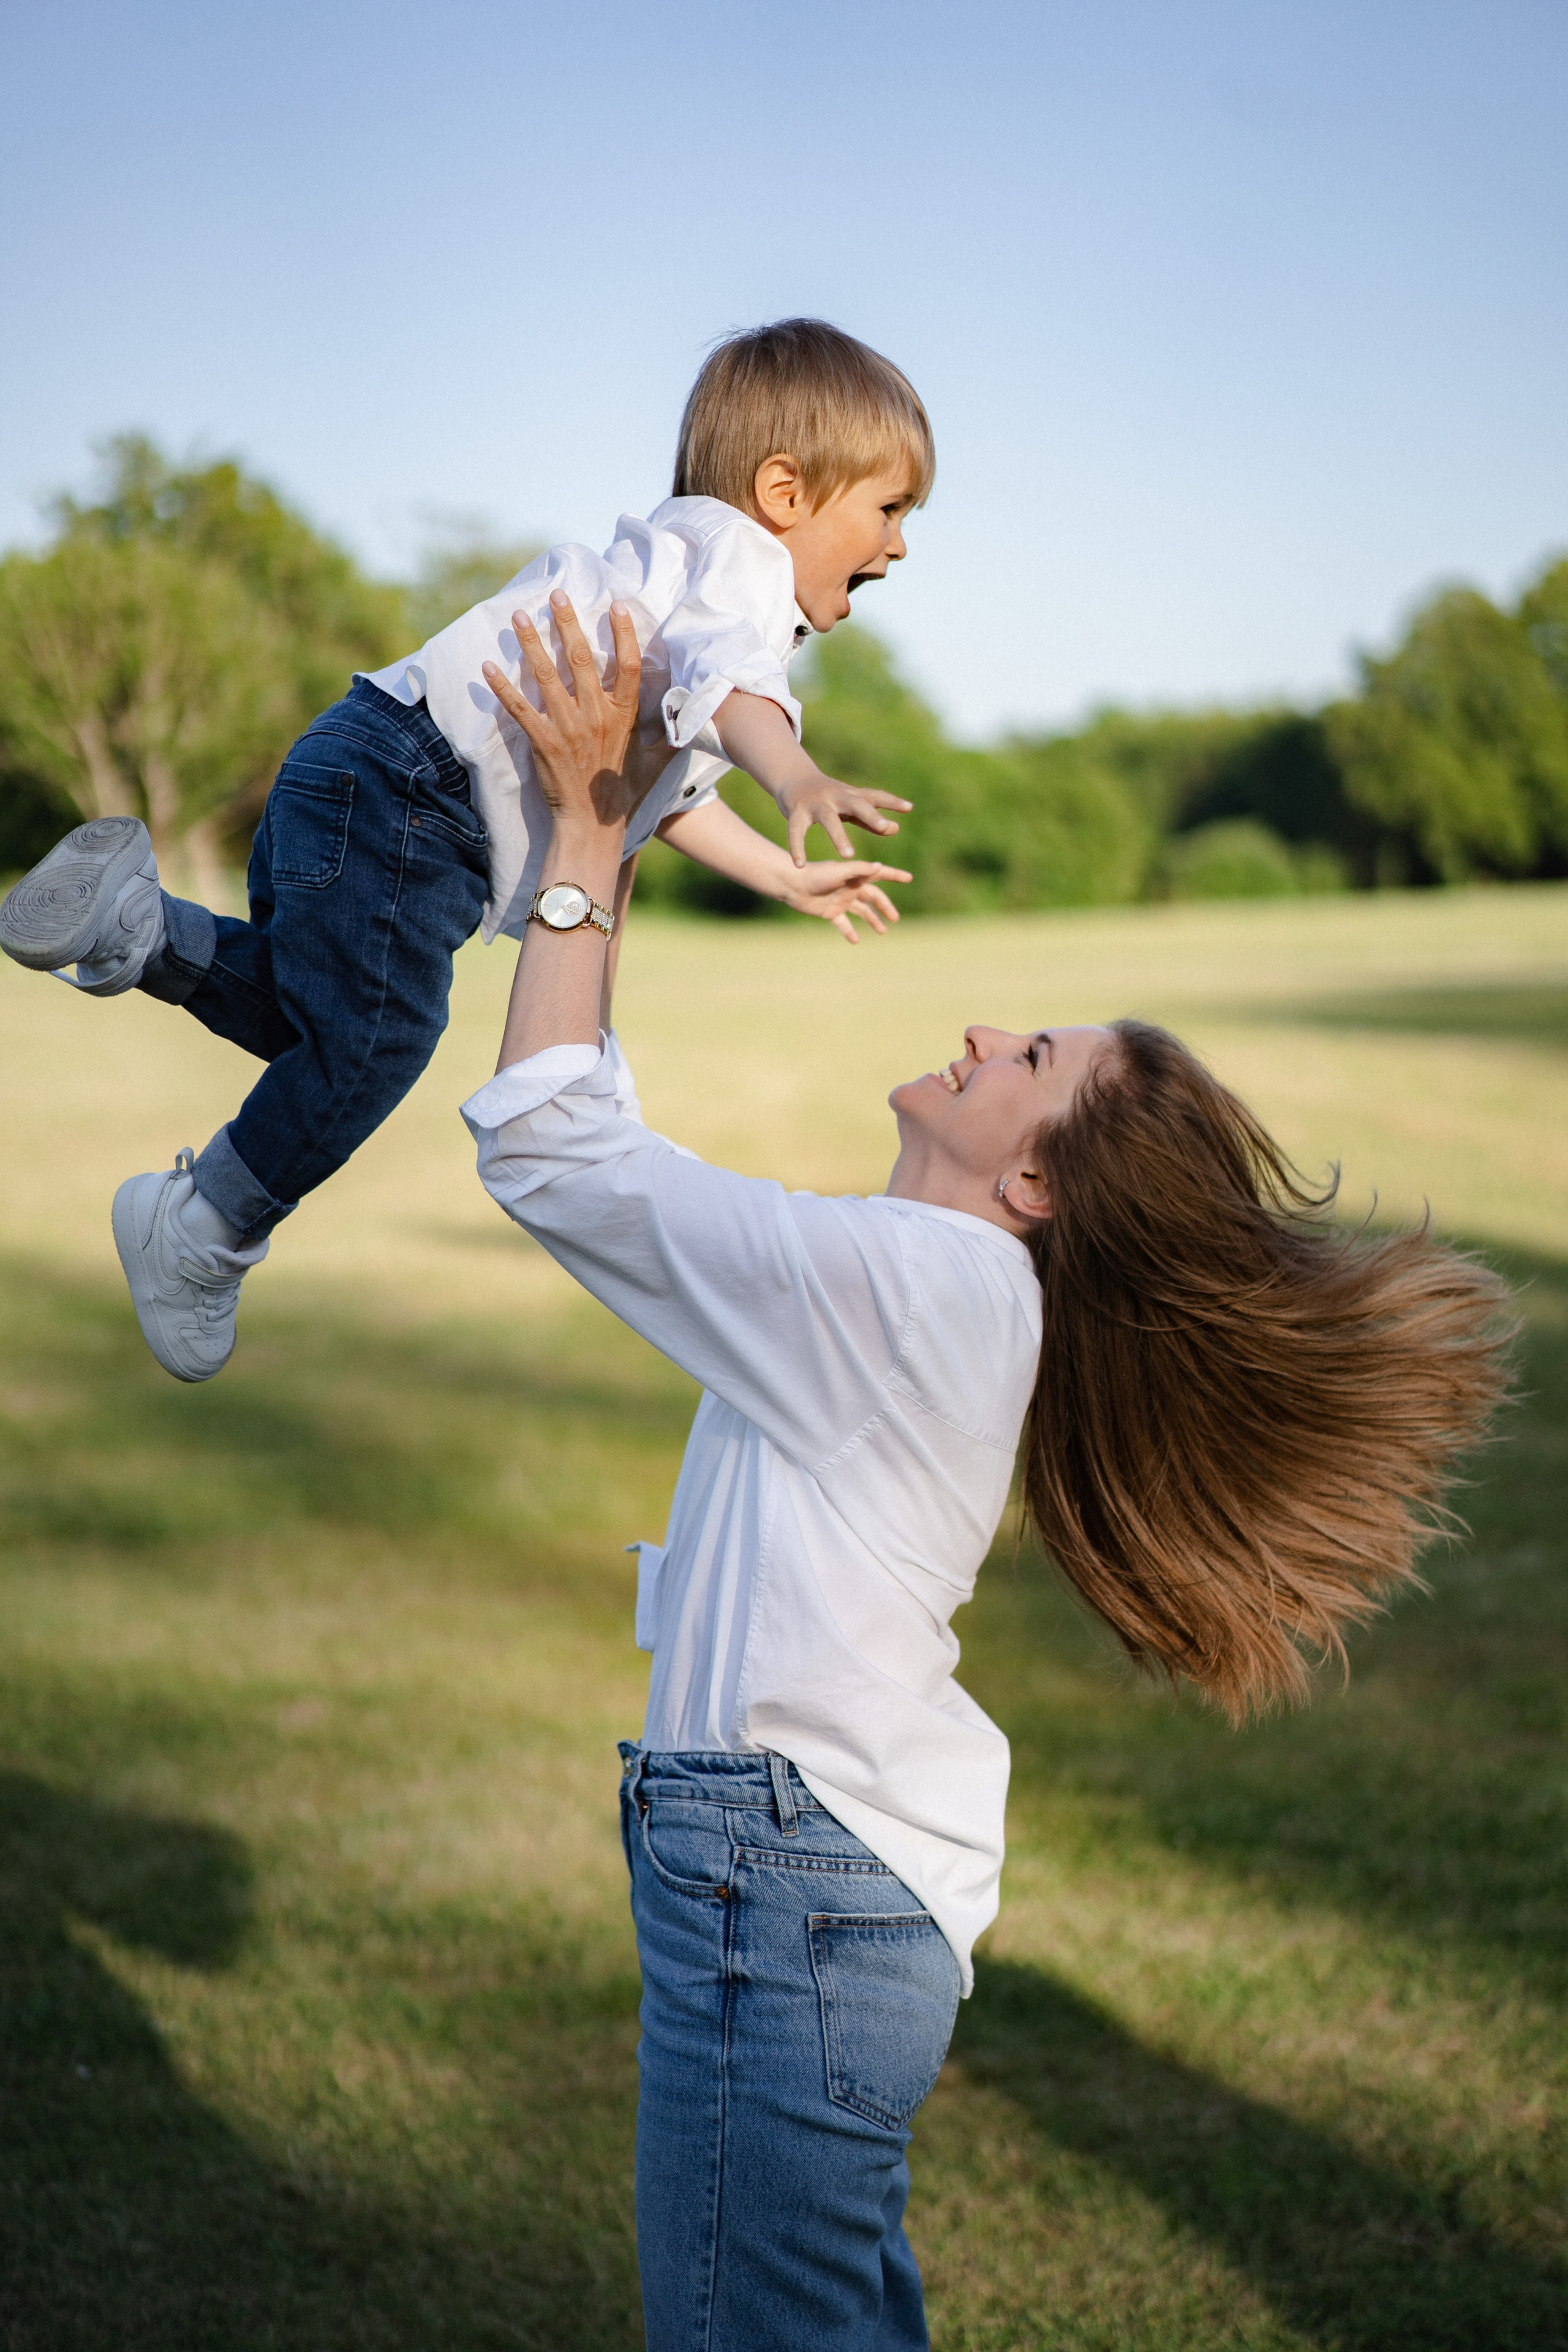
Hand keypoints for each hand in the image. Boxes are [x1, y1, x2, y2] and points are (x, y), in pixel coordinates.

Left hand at [481, 592, 656, 828]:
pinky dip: (502, 687)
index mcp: (623, 717)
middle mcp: (596, 716)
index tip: (615, 605)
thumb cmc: (623, 796)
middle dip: (567, 623)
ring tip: (518, 616)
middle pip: (581, 659)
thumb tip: (692, 721)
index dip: (623, 633)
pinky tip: (488, 667)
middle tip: (556, 595)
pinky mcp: (543, 742)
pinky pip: (519, 708)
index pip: (627, 666)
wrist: (593, 827)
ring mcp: (568, 728)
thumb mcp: (656, 765)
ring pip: (547, 676)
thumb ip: (669, 738)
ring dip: (531, 643)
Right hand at [771, 767, 911, 864]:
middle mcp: (836, 797)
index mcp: (851, 796)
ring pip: (829, 820)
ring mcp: (816, 804)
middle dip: (870, 814)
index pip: (875, 796)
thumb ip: (870, 819)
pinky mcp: (796, 812)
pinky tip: (800, 865)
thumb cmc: (828, 797)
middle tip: (883, 826)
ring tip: (850, 856)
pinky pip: (796, 831)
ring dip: (839, 837)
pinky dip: (798, 847)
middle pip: (856, 804)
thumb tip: (895, 828)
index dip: (891, 802)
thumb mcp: (850, 806)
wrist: (792, 778)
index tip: (908, 807)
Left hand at [777, 858, 910, 943]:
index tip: (909, 878)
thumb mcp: (840, 871)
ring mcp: (841, 900)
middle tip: (895, 918)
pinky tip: (856, 940)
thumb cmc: (815, 874)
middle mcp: (850, 887)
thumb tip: (879, 867)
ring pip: (862, 911)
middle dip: (885, 907)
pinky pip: (843, 924)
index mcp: (855, 876)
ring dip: (872, 920)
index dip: (894, 875)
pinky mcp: (830, 912)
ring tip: (883, 931)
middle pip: (873, 898)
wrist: (792, 885)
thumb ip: (859, 870)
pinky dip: (849, 932)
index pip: (880, 874)